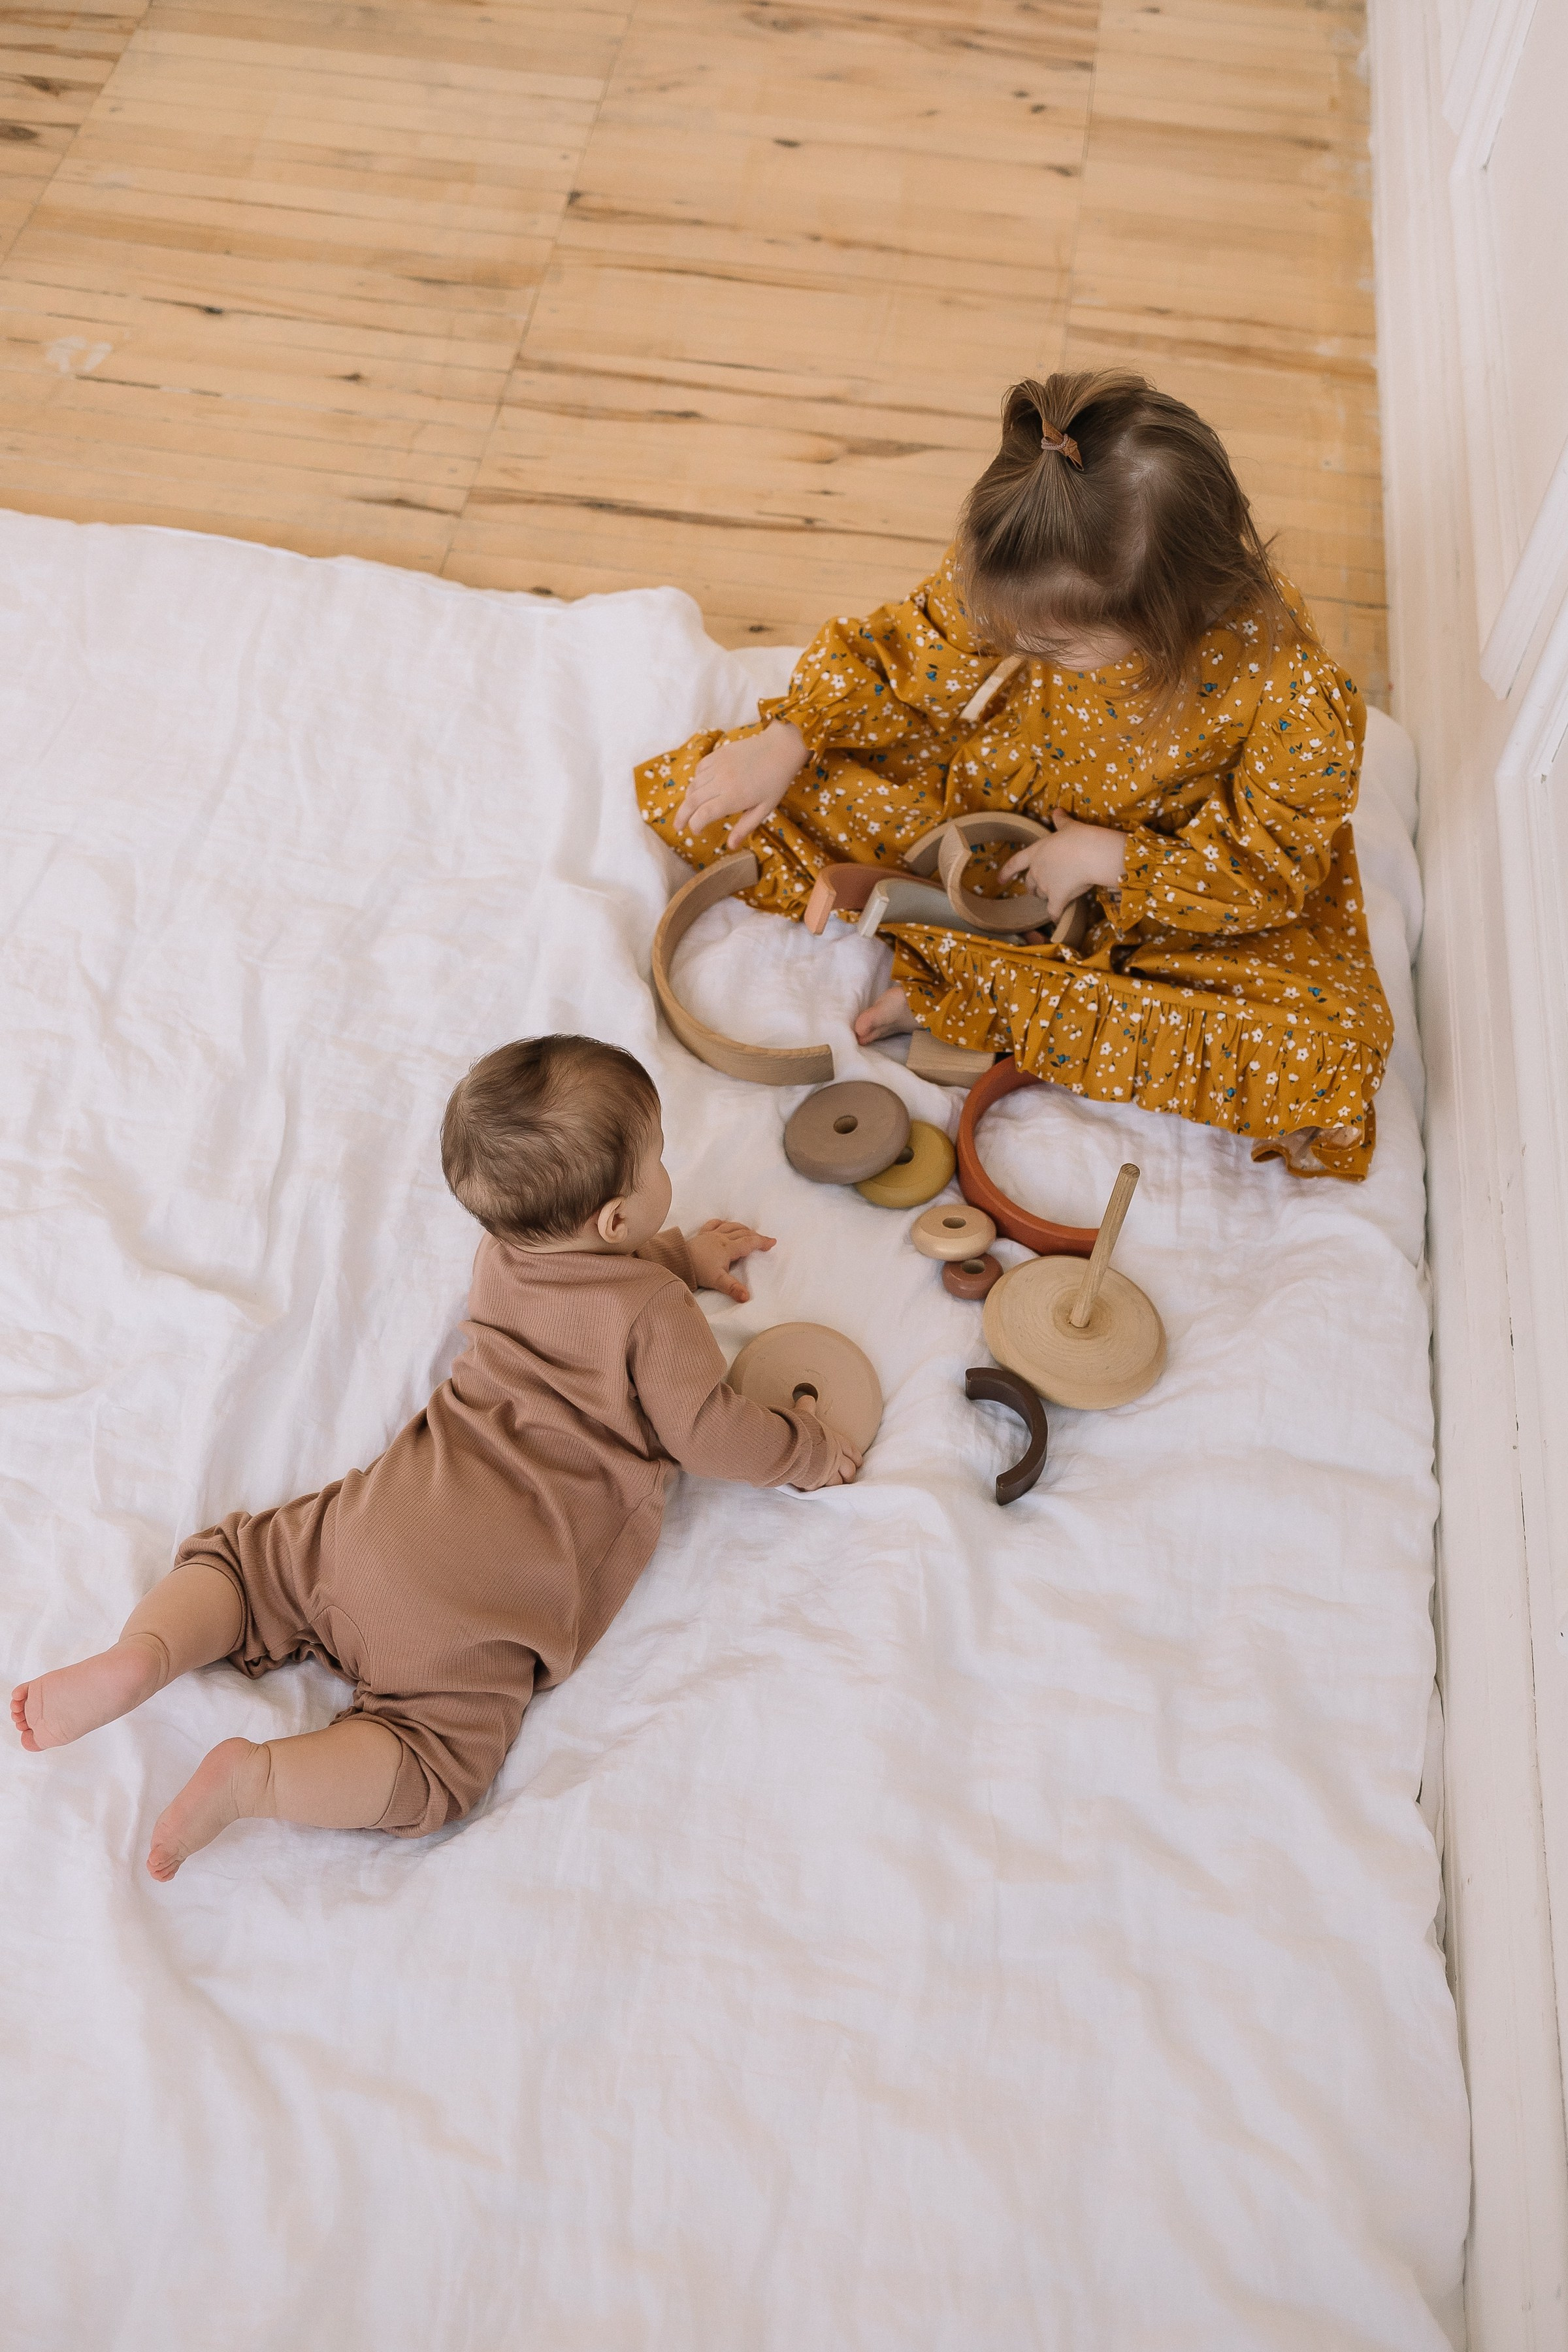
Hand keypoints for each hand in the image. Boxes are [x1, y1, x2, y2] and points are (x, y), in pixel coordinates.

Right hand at [674, 722, 807, 848]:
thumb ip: (745, 827)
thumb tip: (731, 846)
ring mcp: (718, 766)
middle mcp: (721, 781)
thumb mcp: (764, 809)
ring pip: (694, 785)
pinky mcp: (717, 754)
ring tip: (691, 809)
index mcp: (734, 797)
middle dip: (681, 816)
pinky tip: (702, 788)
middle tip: (677, 826)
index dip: (695, 825)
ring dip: (689, 799)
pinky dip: (696, 781)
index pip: (703, 814)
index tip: (696, 831)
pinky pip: (699, 770)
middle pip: (692, 801)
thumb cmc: (775, 782)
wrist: (780, 748)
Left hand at [687, 1217, 774, 1301]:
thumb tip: (746, 1297)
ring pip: (730, 1226)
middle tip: (763, 1240)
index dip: (762, 1242)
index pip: (749, 1243)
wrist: (677, 1262)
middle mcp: (721, 1238)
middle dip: (755, 1236)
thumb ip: (733, 1288)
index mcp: (728, 1248)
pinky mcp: (701, 1235)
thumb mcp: (717, 1281)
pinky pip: (714, 1224)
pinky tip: (724, 1224)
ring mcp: (710, 1235)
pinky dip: (722, 1223)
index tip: (773, 1242)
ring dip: (742, 1228)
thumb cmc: (698, 1271)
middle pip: (742, 1233)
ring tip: (749, 1231)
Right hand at [791, 1405, 863, 1487]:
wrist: (792, 1445)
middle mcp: (834, 1458)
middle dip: (849, 1474)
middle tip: (848, 1477)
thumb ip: (807, 1406)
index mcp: (835, 1441)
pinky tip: (813, 1487)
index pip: (851, 1450)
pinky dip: (816, 1487)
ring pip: (837, 1483)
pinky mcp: (815, 1482)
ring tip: (833, 1485)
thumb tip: (807, 1398)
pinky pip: (818, 1488)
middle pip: (849, 1470)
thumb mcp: (805, 1413)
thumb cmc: (801, 1429)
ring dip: (835, 1484)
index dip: (855, 1457)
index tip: (858, 1462)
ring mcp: (826, 1472)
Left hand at [1000, 813, 1125, 922]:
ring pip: (1041, 895)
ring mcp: (1045, 886)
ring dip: (1045, 897)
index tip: (999, 880)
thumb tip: (1057, 811)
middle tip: (1038, 888)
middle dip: (1032, 886)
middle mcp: (1037, 871)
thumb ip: (1060, 821)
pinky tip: (1057, 918)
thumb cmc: (1079, 837)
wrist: (1091, 854)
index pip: (1015, 863)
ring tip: (1054, 896)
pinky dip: (1054, 915)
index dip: (1006, 872)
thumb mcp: (1069, 827)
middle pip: (1029, 883)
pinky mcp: (1057, 898)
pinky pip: (1053, 911)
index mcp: (1035, 853)